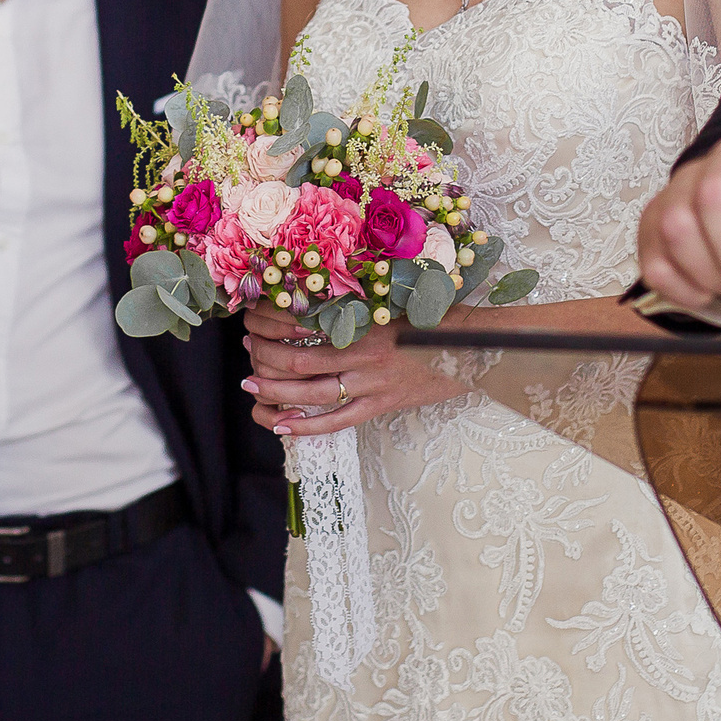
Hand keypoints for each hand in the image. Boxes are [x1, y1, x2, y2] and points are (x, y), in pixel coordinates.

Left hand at [241, 303, 467, 437]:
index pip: (304, 323)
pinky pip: (336, 422)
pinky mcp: (381, 405)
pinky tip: (281, 426)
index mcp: (364, 320)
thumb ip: (359, 300)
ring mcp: (372, 383)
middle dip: (265, 357)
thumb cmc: (434, 316)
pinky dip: (306, 427)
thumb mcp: (394, 300)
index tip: (255, 318)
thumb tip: (317, 294)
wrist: (474, 347)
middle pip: (298, 361)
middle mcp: (363, 353)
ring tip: (250, 387)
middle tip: (247, 350)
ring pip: (311, 394)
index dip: (273, 323)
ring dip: (275, 391)